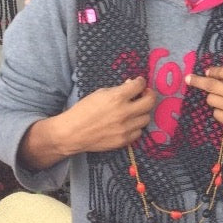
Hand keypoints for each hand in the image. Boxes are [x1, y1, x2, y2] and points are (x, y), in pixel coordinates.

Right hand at [18, 77, 156, 170]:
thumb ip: (118, 90)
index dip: (141, 82)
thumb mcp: (99, 94)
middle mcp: (124, 112)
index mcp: (117, 97)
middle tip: (145, 94)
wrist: (72, 133)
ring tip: (134, 110)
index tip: (139, 83)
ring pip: (146, 118)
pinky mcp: (124, 141)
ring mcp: (125, 128)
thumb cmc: (83, 110)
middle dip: (149, 95)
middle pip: (150, 102)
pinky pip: (138, 132)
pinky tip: (128, 124)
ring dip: (142, 112)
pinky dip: (135, 127)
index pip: (140, 85)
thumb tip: (131, 85)